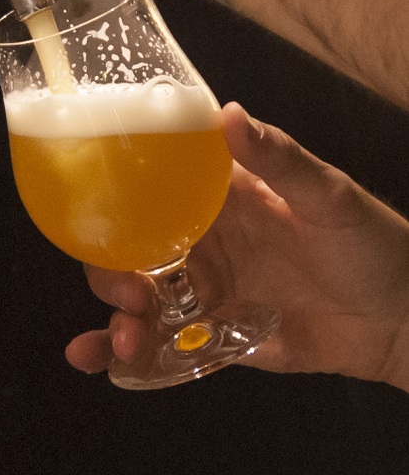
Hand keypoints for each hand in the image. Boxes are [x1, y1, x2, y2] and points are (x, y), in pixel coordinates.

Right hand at [67, 103, 408, 390]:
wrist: (405, 322)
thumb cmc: (373, 245)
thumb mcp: (328, 196)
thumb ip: (278, 159)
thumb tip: (228, 114)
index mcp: (215, 199)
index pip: (147, 191)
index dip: (114, 203)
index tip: (97, 222)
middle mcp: (200, 242)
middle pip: (128, 251)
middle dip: (110, 275)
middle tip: (127, 298)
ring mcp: (204, 291)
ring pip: (138, 301)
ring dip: (118, 320)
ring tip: (124, 343)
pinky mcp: (214, 335)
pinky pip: (163, 342)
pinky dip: (132, 354)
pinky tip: (109, 361)